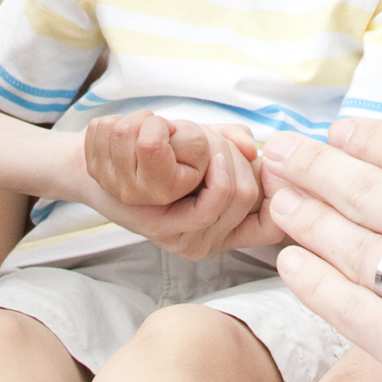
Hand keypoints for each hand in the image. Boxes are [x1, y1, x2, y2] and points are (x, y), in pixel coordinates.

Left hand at [84, 111, 221, 204]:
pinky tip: (129, 137)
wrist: (168, 162)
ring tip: (143, 133)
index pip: (148, 143)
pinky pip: (96, 127)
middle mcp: (132, 191)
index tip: (170, 131)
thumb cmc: (187, 153)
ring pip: (108, 126)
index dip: (160, 125)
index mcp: (162, 189)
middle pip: (123, 132)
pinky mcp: (94, 170)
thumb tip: (150, 140)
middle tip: (157, 130)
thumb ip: (183, 142)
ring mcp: (109, 182)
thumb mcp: (199, 147)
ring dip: (129, 119)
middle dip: (144, 118)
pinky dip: (114, 122)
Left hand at [92, 123, 278, 258]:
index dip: (284, 193)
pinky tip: (202, 150)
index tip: (271, 161)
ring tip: (199, 139)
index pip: (273, 226)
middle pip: (253, 197)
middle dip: (239, 157)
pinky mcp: (164, 230)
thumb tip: (254, 149)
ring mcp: (185, 240)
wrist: (98, 159)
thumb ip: (235, 142)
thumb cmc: (154, 151)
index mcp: (220, 229)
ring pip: (235, 195)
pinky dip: (213, 168)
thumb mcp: (205, 143)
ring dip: (222, 155)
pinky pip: (210, 201)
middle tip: (212, 139)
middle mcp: (206, 242)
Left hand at [259, 39, 381, 381]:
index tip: (339, 132)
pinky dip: (314, 284)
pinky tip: (292, 265)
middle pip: (364, 190)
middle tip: (274, 152)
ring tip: (276, 202)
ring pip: (349, 247)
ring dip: (305, 218)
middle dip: (313, 167)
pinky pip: (352, 314)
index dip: (369, 140)